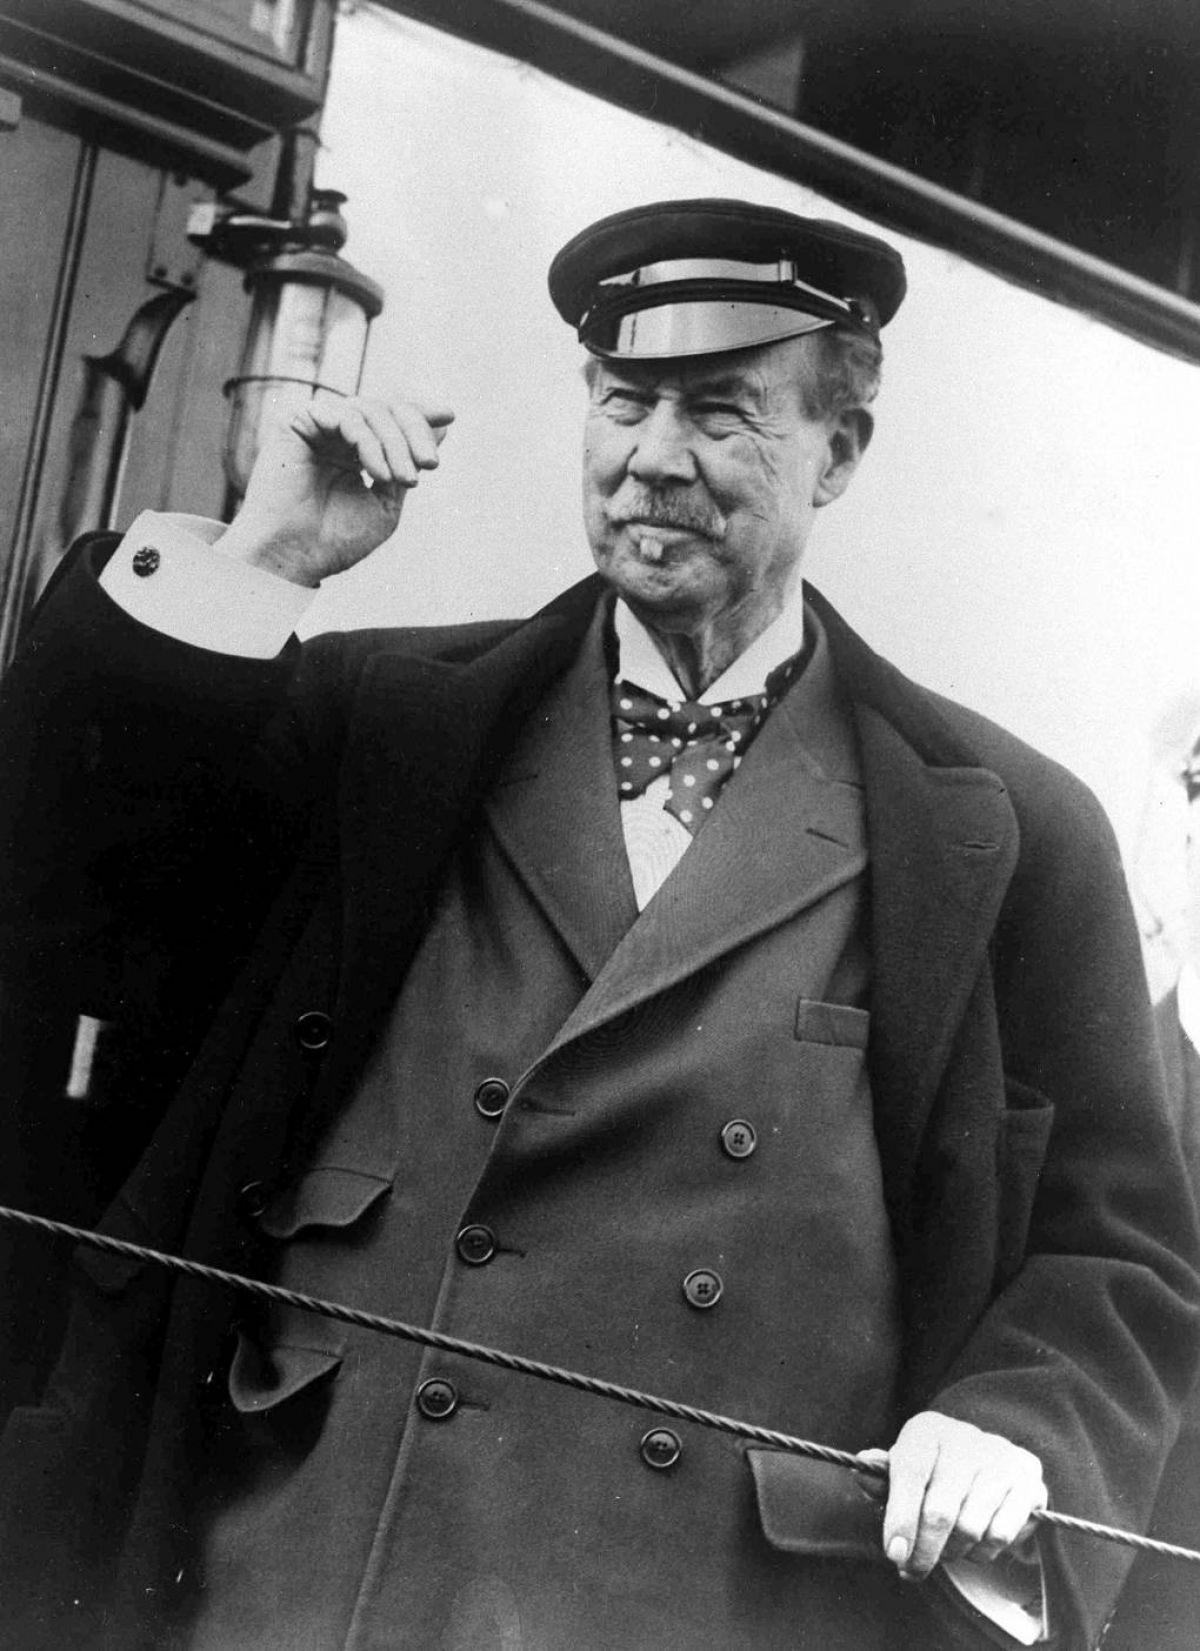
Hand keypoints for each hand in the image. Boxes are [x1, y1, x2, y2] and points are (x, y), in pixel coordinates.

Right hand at [218, 391, 454, 586]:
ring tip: (404, 480)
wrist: (293, 558)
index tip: (449, 418)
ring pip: (369, 409)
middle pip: (385, 407)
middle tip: (430, 464)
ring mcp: (315, 426)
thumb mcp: (387, 503)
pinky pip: (344, 415)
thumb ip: (409, 464)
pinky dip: (368, 441)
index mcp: (354, 449)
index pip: (391, 417)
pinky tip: (378, 472)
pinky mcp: (296, 422)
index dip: (420, 415)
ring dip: (395, 443)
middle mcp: (334, 433)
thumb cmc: (336, 540)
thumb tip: (444, 426)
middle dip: (414, 431)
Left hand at [870, 1413, 1045, 1579]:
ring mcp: (1000, 1458)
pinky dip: (981, 1553)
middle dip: (924, 1550)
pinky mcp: (1027, 1480)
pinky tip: (971, 1547)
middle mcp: (966, 1437)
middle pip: (940, 1510)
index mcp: (928, 1429)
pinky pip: (1001, 1535)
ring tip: (943, 1552)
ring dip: (952, 1553)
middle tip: (912, 1570)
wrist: (985, 1460)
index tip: (894, 1554)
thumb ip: (882, 1478)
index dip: (900, 1518)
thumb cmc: (932, 1471)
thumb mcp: (904, 1471)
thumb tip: (862, 1468)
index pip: (910, 1473)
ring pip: (970, 1527)